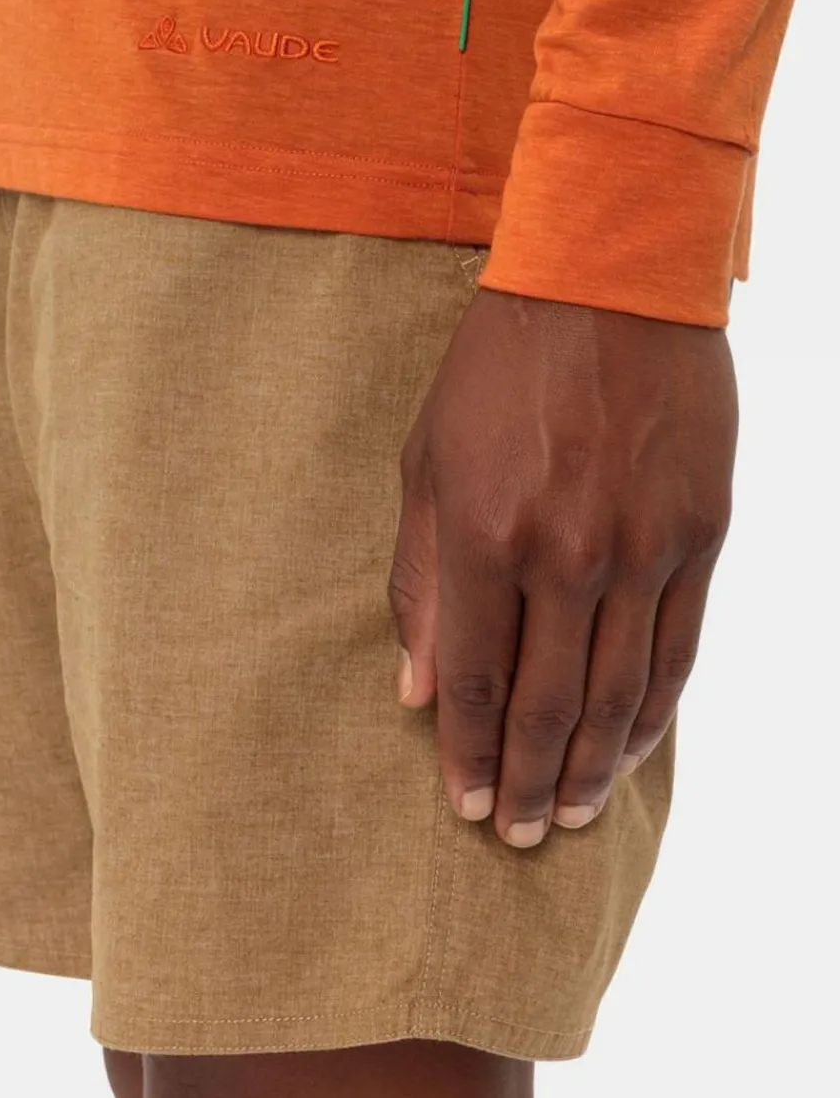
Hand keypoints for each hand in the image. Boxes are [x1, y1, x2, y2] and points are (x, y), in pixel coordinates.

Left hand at [389, 288, 736, 847]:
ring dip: (587, 768)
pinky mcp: (700, 536)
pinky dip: (651, 717)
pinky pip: (677, 653)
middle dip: (522, 781)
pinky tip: (625, 752)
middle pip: (545, 705)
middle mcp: (567, 555)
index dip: (464, 754)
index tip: (458, 805)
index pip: (473, 680)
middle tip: (510, 833)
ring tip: (563, 813)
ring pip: (617, 696)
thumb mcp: (428, 461)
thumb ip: (419, 578)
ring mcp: (643, 549)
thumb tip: (415, 686)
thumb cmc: (497, 368)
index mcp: (485, 533)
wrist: (608, 284)